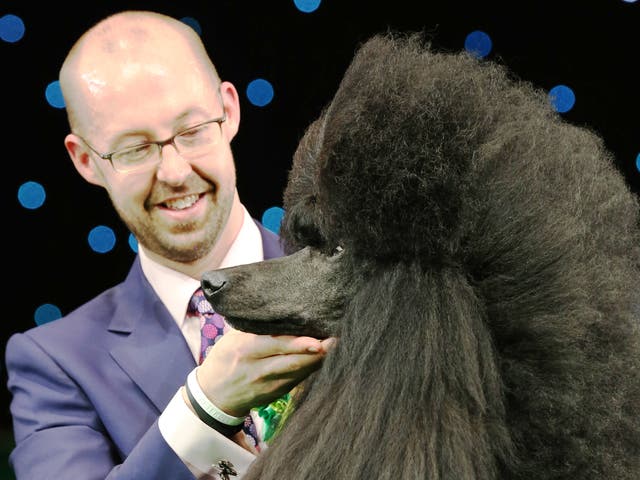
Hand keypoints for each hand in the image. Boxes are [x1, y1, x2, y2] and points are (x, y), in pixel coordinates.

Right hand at [196, 329, 334, 415]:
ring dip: (319, 360)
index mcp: (245, 350)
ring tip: (337, 345)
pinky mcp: (277, 393)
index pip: (276, 345)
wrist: (213, 396)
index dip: (299, 343)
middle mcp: (258, 369)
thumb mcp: (233, 339)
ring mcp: (269, 384)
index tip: (318, 338)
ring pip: (300, 372)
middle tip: (337, 339)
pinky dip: (312, 368)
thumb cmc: (225, 358)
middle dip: (317, 352)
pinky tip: (324, 357)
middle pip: (293, 362)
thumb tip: (280, 307)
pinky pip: (299, 379)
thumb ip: (256, 326)